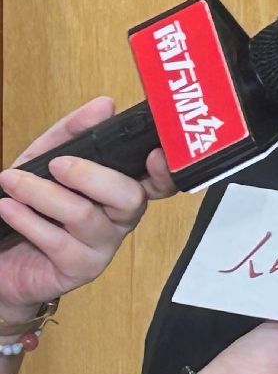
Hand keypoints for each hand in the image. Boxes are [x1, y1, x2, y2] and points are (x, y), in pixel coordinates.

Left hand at [0, 97, 174, 321]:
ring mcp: (103, 246)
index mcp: (122, 187)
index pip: (162, 181)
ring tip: (11, 182)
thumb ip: (73, 132)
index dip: (165, 170)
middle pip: (130, 197)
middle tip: (56, 164)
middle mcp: (121, 218)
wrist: (1, 260)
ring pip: (85, 215)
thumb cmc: (29, 207)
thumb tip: (104, 104)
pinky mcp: (79, 269)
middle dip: (91, 176)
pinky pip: (58, 241)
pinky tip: (8, 208)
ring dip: (42, 194)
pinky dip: (28, 220)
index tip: (153, 153)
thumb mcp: (45, 160)